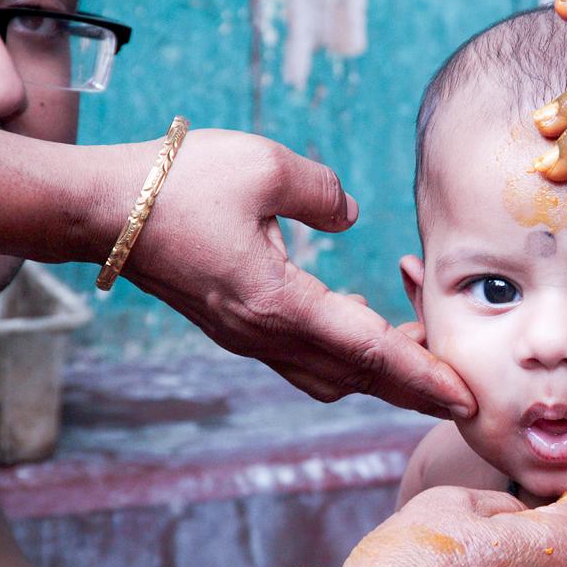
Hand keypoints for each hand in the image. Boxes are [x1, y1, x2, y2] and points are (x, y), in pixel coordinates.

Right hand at [121, 129, 475, 415]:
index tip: (466, 399)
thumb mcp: (263, 166)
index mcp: (277, 303)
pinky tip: (364, 325)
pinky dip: (346, 356)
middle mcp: (265, 334)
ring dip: (381, 374)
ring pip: (331, 376)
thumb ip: (323, 193)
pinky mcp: (238, 328)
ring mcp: (249, 338)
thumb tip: (351, 215)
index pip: (369, 352)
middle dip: (415, 390)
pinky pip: (305, 359)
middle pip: (357, 378)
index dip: (424, 377)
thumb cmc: (175, 184)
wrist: (101, 211)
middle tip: (463, 393)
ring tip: (423, 352)